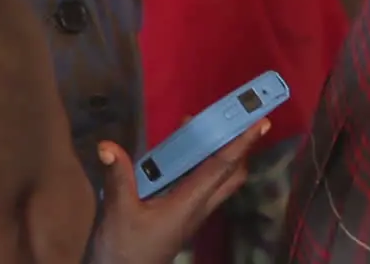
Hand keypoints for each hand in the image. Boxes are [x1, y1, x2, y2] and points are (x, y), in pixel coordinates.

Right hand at [93, 120, 269, 263]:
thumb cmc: (124, 249)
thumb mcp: (119, 212)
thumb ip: (118, 177)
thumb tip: (108, 146)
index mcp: (190, 203)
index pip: (223, 167)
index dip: (242, 143)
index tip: (261, 122)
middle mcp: (199, 206)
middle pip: (232, 174)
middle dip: (238, 146)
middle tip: (231, 120)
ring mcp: (192, 212)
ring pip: (218, 180)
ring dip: (217, 153)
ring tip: (199, 126)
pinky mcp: (182, 215)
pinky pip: (200, 184)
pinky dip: (198, 164)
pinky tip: (177, 152)